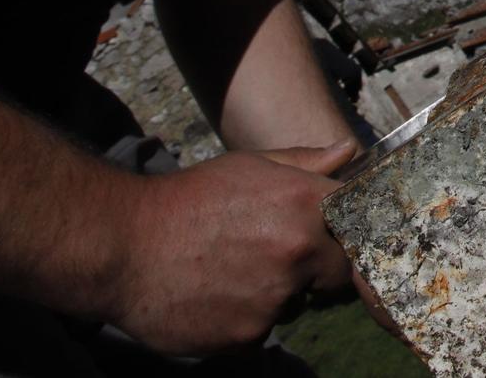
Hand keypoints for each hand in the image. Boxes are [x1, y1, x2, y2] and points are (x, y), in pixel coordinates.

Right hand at [103, 139, 356, 355]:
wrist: (123, 245)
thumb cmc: (188, 199)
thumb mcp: (249, 166)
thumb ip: (305, 163)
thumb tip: (348, 151)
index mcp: (305, 203)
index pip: (362, 226)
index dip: (349, 233)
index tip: (333, 236)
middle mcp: (298, 251)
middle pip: (337, 273)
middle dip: (317, 268)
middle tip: (274, 256)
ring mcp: (274, 297)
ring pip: (296, 303)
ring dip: (277, 293)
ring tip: (232, 271)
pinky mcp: (248, 335)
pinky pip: (262, 330)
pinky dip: (245, 318)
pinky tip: (215, 295)